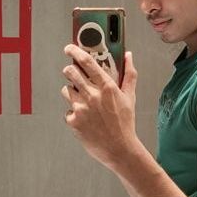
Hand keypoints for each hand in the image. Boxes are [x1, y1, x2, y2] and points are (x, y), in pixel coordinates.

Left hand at [61, 44, 139, 171]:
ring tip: (84, 100)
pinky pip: (68, 109)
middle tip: (73, 73)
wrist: (119, 149)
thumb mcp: (130, 96)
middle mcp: (92, 95)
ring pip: (66, 90)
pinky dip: (74, 112)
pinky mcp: (73, 120)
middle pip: (70, 72)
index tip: (69, 48)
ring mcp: (81, 108)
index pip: (87, 62)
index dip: (75, 51)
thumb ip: (129, 74)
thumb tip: (128, 56)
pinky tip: (85, 118)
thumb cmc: (125, 123)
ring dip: (72, 91)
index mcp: (106, 87)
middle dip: (70, 70)